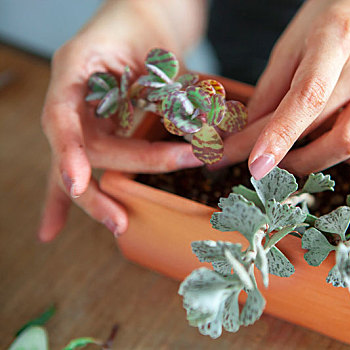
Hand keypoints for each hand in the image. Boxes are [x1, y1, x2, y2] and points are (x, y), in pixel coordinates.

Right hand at [38, 13, 202, 241]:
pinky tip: (50, 230)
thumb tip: (200, 133)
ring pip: (82, 162)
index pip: (61, 116)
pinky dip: (66, 198)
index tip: (77, 182)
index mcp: (74, 69)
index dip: (69, 151)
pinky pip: (82, 162)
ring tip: (118, 225)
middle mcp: (71, 96)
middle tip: (176, 168)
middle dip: (132, 165)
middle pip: (89, 145)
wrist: (140, 18)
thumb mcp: (156, 49)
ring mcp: (80, 114)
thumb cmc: (143, 25)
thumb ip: (168, 87)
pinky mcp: (94, 127)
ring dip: (98, 197)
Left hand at [225, 0, 349, 178]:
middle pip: (326, 129)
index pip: (308, 96)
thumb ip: (269, 90)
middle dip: (284, 154)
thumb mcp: (292, 43)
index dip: (280, 135)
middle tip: (258, 160)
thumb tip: (249, 137)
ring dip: (314, 161)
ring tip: (293, 153)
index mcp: (339, 37)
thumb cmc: (333, 22)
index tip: (256, 164)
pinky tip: (340, 145)